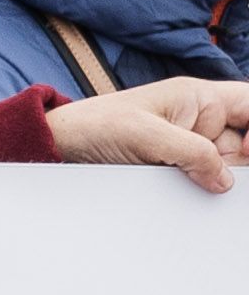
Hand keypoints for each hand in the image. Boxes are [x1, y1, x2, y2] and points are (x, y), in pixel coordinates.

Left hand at [46, 76, 248, 189]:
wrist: (64, 147)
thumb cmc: (96, 125)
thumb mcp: (145, 134)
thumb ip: (192, 153)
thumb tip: (226, 181)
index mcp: (198, 98)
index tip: (247, 151)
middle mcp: (202, 121)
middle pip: (247, 142)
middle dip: (243, 164)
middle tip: (223, 178)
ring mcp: (193, 147)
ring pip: (232, 167)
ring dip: (226, 181)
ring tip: (200, 186)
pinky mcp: (182, 169)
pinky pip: (211, 181)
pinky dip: (213, 192)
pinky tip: (202, 196)